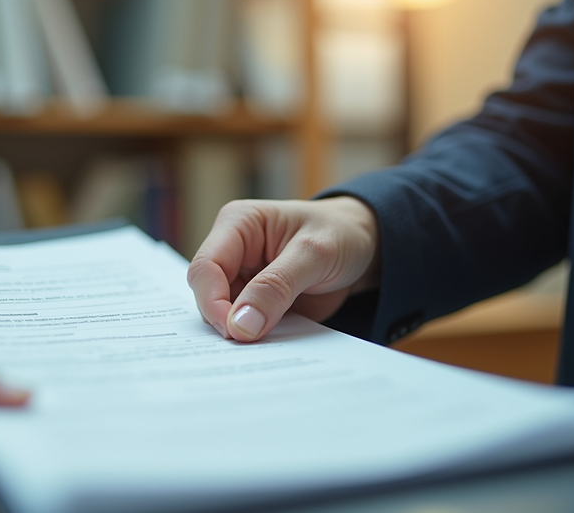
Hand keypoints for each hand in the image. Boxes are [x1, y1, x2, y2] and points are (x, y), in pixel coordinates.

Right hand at [187, 197, 379, 341]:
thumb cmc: (340, 234)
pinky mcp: (256, 302)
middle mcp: (233, 251)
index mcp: (238, 224)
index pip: (206, 267)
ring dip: (239, 333)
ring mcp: (243, 278)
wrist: (367, 249)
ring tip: (262, 349)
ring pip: (222, 314)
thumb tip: (240, 325)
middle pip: (207, 293)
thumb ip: (276, 286)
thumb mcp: (314, 254)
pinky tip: (269, 349)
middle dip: (224, 320)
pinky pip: (245, 325)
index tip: (233, 331)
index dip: (212, 301)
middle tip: (247, 346)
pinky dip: (254, 339)